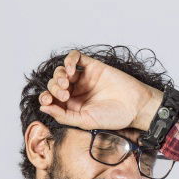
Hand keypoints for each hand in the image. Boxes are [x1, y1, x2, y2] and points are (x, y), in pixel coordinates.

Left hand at [38, 49, 163, 131]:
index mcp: (72, 106)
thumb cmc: (114, 117)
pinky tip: (71, 69)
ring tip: (67, 83)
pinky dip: (68, 60)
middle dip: (54, 88)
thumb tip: (43, 108)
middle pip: (54, 84)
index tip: (48, 101)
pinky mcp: (92, 66)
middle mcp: (76, 91)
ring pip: (61, 70)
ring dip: (59, 75)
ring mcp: (84, 78)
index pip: (51, 99)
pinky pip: (75, 57)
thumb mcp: (85, 121)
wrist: (135, 106)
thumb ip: (63, 116)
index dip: (45, 98)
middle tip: (65, 95)